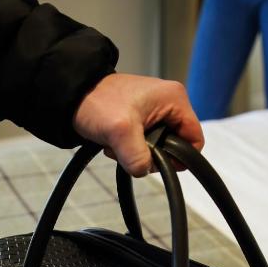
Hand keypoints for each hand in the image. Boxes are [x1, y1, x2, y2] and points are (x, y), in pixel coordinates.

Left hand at [72, 73, 203, 176]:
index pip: (195, 139)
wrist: (71, 96)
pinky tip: (115, 143)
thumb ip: (137, 155)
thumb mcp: (120, 131)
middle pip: (176, 145)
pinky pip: (145, 144)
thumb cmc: (97, 102)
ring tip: (118, 144)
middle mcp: (169, 103)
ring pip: (158, 147)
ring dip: (138, 153)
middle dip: (154, 155)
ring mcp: (155, 111)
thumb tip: (144, 170)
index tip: (158, 161)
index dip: (181, 157)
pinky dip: (130, 149)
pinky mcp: (141, 119)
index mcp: (175, 99)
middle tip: (131, 151)